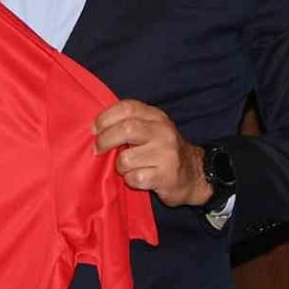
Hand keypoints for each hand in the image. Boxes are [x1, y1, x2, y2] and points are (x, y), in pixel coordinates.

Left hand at [92, 99, 211, 206]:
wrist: (194, 175)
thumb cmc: (163, 151)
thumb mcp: (151, 129)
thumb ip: (129, 123)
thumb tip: (95, 128)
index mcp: (156, 117)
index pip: (128, 108)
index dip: (106, 117)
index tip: (94, 129)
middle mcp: (163, 132)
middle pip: (126, 129)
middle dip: (105, 140)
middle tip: (98, 149)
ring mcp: (167, 154)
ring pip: (126, 158)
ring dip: (120, 166)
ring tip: (128, 167)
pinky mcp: (166, 176)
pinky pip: (135, 178)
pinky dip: (130, 180)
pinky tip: (139, 178)